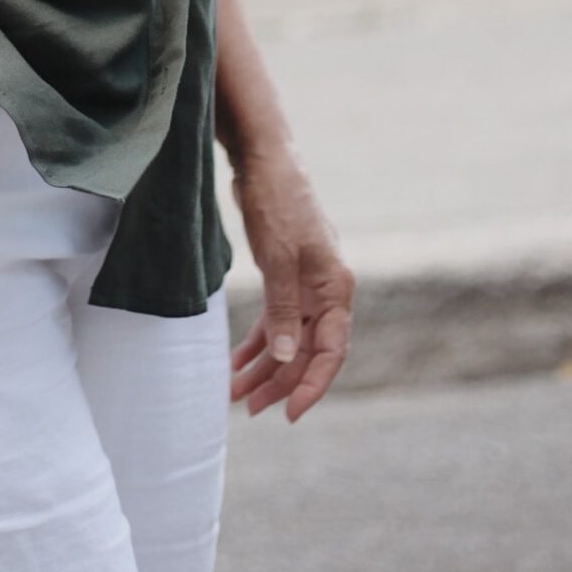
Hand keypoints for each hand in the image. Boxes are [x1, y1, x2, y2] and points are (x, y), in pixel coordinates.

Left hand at [226, 144, 354, 422]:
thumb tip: (285, 357)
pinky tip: (237, 362)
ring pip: (288, 338)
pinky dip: (258, 341)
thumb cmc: (276, 202)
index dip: (312, 385)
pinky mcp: (285, 276)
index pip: (331, 351)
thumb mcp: (278, 258)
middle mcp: (326, 291)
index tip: (289, 413)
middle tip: (249, 408)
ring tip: (235, 393)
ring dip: (264, 366)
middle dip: (279, 381)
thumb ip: (283, 309)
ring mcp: (306, 284)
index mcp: (335, 288)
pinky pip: (275, 320)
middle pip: (307, 350)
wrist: (263, 159)